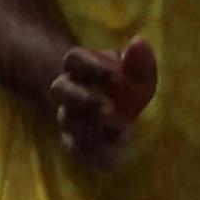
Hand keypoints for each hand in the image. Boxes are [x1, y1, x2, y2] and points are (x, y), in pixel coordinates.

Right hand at [47, 37, 156, 170]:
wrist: (108, 107)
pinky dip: (92, 154)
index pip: (75, 58)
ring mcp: (67, 114)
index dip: (93, 66)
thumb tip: (137, 41)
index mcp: (80, 65)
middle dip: (84, 99)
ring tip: (121, 131)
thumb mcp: (136, 70)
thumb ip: (138, 60)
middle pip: (61, 89)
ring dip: (90, 128)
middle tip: (110, 109)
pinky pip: (74, 148)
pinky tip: (113, 158)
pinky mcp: (72, 138)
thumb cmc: (123, 83)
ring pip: (66, 120)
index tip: (118, 76)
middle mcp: (67, 88)